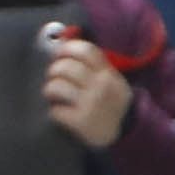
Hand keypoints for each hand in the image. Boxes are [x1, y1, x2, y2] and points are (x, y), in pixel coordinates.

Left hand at [37, 26, 132, 154]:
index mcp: (108, 73)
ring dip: (50, 90)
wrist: (124, 132)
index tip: (59, 54)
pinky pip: (55, 110)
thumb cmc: (110, 102)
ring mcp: (91, 104)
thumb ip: (93, 64)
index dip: (67, 49)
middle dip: (53, 71)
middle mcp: (101, 86)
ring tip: (53, 95)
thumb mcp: (110, 80)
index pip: (86, 50)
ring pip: (56, 87)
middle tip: (54, 78)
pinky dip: (54, 112)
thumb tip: (64, 42)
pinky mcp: (81, 122)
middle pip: (66, 67)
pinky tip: (61, 113)